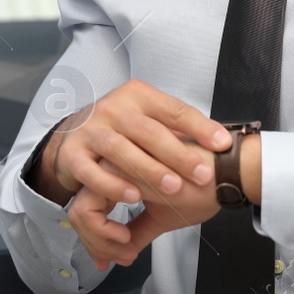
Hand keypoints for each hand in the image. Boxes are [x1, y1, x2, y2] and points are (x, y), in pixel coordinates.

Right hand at [48, 79, 229, 216]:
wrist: (70, 135)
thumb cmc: (120, 130)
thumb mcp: (147, 119)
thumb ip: (177, 128)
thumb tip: (221, 140)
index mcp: (138, 96)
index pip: (174, 110)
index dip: (200, 127)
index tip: (223, 144)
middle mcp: (113, 108)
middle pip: (149, 131)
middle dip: (178, 154)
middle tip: (202, 174)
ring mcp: (90, 130)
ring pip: (120, 149)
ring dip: (149, 170)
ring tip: (173, 187)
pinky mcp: (72, 154)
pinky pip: (92, 171)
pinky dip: (113, 185)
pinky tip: (132, 197)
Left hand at [72, 139, 221, 269]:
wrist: (225, 172)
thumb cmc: (202, 188)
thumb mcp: (163, 215)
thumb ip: (138, 231)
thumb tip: (121, 254)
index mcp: (121, 174)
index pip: (89, 209)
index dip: (96, 239)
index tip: (120, 255)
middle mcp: (111, 167)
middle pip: (79, 211)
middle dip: (95, 244)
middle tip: (122, 257)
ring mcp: (111, 168)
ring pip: (80, 212)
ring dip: (100, 241)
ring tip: (126, 250)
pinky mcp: (115, 173)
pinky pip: (89, 210)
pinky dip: (102, 234)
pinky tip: (125, 240)